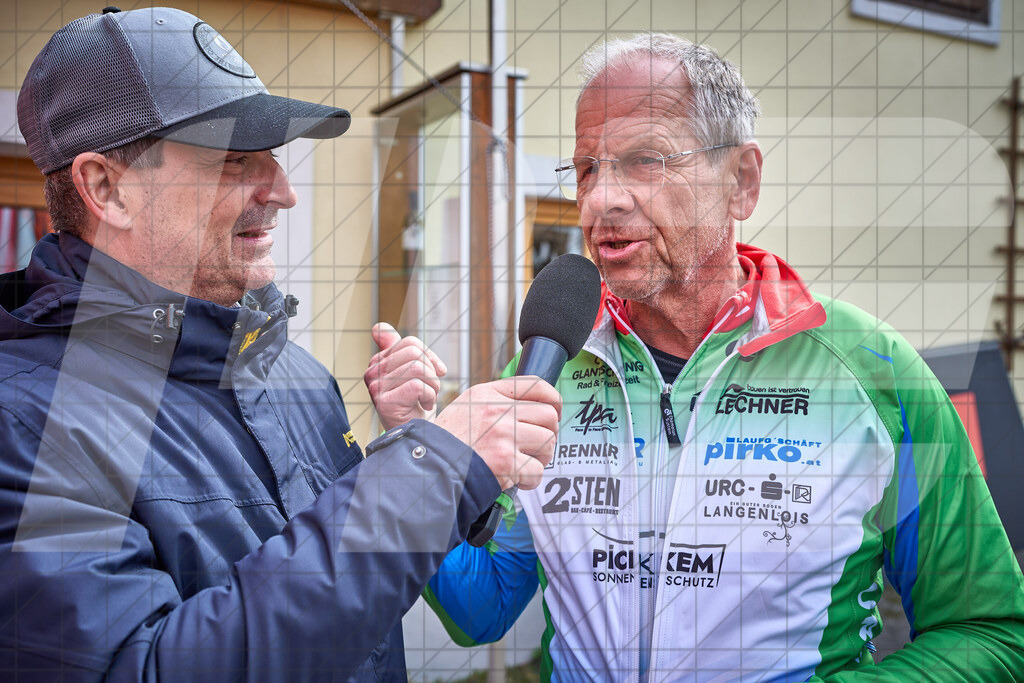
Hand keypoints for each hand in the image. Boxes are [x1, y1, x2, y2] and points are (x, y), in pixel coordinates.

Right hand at [364, 322, 447, 430]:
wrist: (416, 435)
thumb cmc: (415, 403)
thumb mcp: (408, 372)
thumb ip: (397, 348)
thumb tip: (377, 327)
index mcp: (378, 361)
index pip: (410, 343)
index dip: (430, 357)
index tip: (437, 371)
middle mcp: (372, 372)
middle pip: (414, 353)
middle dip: (431, 372)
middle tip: (430, 390)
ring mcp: (376, 387)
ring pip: (418, 368)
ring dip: (432, 386)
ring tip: (426, 398)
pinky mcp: (384, 402)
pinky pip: (418, 386)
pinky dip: (429, 397)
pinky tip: (423, 407)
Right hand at [434, 376, 560, 490]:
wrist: (428, 468)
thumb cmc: (447, 442)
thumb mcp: (466, 407)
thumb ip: (495, 402)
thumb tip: (532, 406)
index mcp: (488, 393)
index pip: (535, 385)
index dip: (552, 399)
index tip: (553, 411)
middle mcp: (497, 411)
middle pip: (548, 416)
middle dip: (548, 434)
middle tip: (535, 446)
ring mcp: (503, 435)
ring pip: (548, 442)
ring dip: (541, 458)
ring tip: (524, 463)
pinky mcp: (506, 462)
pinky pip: (537, 470)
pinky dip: (530, 480)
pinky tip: (516, 479)